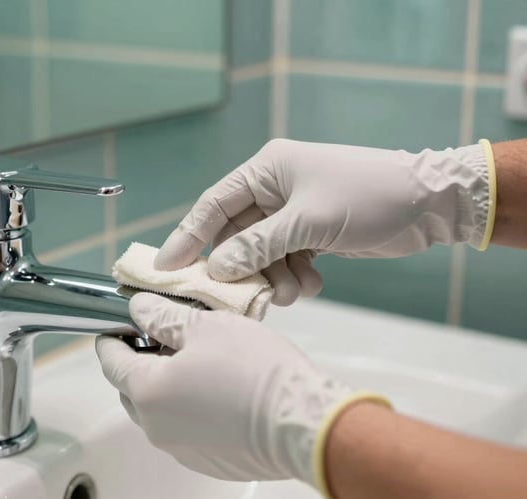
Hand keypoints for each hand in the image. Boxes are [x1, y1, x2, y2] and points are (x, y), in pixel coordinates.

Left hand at [96, 293, 384, 487]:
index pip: (111, 361)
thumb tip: (138, 308)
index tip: (117, 326)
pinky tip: (215, 389)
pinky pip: (183, 429)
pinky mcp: (206, 461)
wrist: (303, 423)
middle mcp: (156, 426)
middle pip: (131, 388)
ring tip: (194, 360)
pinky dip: (188, 408)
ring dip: (165, 385)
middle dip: (138, 361)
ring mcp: (180, 448)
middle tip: (161, 336)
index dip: (111, 338)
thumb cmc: (256, 372)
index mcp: (148, 390)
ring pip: (158, 410)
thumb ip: (163, 317)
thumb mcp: (206, 327)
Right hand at [155, 139, 491, 303]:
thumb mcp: (308, 222)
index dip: (187, 237)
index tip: (164, 268)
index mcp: (266, 171)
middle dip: (245, 269)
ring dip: (273, 277)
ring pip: (262, 254)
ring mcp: (293, 212)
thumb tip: (218, 270)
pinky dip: (294, 275)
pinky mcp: (311, 232)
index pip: (213, 205)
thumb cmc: (367, 196)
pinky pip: (286, 259)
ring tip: (291, 293)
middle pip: (237, 237)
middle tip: (246, 298)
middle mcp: (274, 190)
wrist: (430, 203)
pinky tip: (311, 283)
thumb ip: (259, 246)